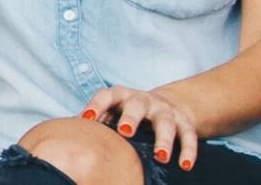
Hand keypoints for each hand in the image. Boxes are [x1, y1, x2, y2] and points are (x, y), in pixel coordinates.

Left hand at [80, 86, 199, 171]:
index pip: (107, 95)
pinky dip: (188, 150)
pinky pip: (188, 135)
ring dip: (164, 139)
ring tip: (161, 157)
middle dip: (131, 118)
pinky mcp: (184, 122)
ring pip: (166, 122)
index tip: (86, 118)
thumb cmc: (128, 115)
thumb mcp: (113, 114)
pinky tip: (185, 165)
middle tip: (125, 132)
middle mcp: (144, 101)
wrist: (167, 105)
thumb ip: (97, 124)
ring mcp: (165, 111)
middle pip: (138, 105)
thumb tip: (72, 142)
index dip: (96, 105)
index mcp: (122, 97)